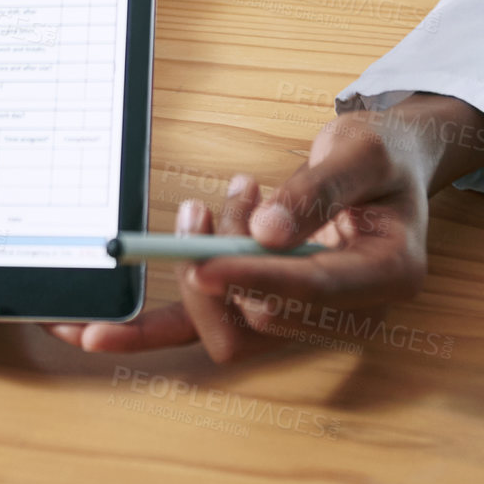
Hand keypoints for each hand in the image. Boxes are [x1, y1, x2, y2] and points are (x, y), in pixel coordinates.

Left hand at [48, 96, 483, 360]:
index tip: (203, 259)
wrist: (386, 161)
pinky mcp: (268, 307)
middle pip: (261, 325)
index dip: (253, 277)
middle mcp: (348, 312)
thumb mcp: (359, 151)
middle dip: (216, 270)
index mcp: (387, 275)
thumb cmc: (380, 152)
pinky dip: (153, 328)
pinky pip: (208, 327)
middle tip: (201, 209)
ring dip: (197, 276)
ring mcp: (305, 317)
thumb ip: (317, 191)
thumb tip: (267, 233)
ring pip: (227, 332)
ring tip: (203, 208)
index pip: (312, 290)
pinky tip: (95, 328)